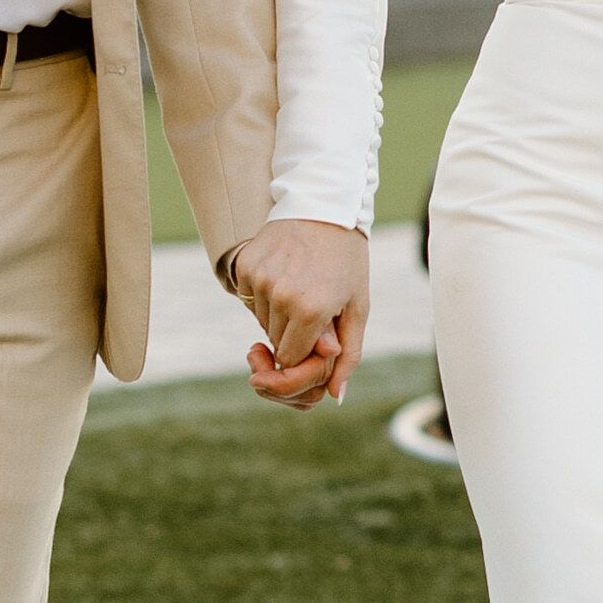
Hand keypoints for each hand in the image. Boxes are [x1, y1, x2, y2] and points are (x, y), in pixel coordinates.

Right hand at [226, 217, 371, 409]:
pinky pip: (248, 298)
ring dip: (278, 314)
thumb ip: (348, 355)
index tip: (319, 335)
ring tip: (301, 284)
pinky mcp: (245, 265)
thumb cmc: (347, 260)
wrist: (325, 205)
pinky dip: (264, 294)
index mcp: (312, 310)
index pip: (291, 359)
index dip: (305, 352)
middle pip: (276, 342)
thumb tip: (335, 397)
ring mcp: (259, 279)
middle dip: (294, 333)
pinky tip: (285, 272)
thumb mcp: (357, 307)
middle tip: (314, 302)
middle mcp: (281, 296)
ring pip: (261, 321)